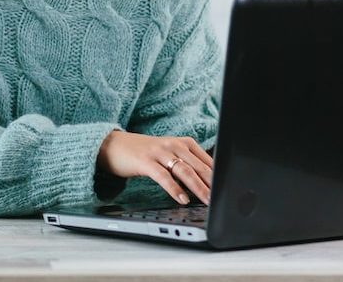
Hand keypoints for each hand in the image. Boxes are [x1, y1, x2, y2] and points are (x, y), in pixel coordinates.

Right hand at [97, 131, 212, 204]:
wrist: (114, 145)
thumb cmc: (145, 153)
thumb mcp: (169, 154)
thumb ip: (188, 164)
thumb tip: (209, 184)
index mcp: (184, 143)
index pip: (207, 160)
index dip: (219, 176)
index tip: (228, 189)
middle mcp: (173, 145)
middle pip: (198, 166)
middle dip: (212, 184)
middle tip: (222, 198)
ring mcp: (159, 152)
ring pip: (184, 171)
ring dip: (198, 187)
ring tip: (207, 200)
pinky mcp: (145, 161)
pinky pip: (163, 176)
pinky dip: (174, 189)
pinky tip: (182, 199)